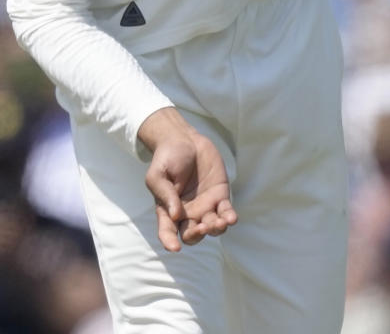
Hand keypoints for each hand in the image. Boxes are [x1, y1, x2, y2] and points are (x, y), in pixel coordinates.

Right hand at [138, 107, 237, 252]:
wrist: (184, 139)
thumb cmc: (167, 157)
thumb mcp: (158, 174)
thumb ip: (165, 194)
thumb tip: (175, 216)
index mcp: (169, 211)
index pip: (168, 232)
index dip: (169, 242)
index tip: (175, 249)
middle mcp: (187, 213)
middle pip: (192, 234)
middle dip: (197, 235)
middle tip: (202, 227)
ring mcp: (205, 206)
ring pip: (211, 227)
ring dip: (216, 229)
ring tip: (220, 222)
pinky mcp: (220, 195)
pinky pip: (226, 211)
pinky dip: (229, 217)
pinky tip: (231, 218)